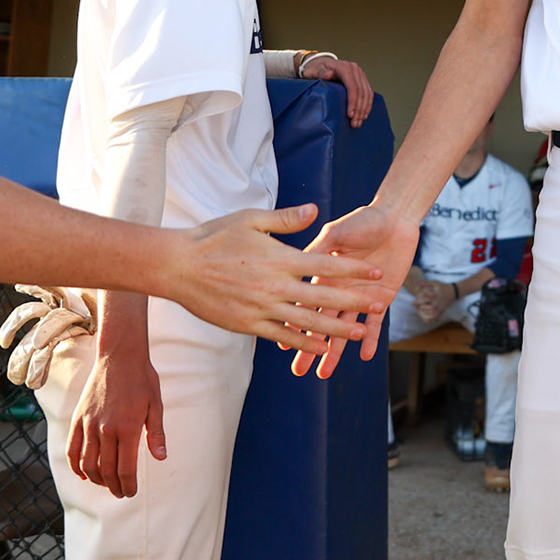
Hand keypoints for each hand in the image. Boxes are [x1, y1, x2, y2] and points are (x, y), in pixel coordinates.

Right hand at [67, 348, 164, 497]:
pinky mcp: (78, 418)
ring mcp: (88, 424)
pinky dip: (76, 466)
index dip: (128, 485)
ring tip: (106, 483)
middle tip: (121, 492)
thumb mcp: (156, 405)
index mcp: (128, 427)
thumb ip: (156, 434)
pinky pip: (71, 449)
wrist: (120, 356)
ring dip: (96, 479)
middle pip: (106, 471)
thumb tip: (160, 458)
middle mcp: (105, 429)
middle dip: (114, 487)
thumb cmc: (142, 380)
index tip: (131, 492)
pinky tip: (84, 473)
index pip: (125, 469)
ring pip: (87, 464)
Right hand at [169, 204, 388, 351]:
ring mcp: (262, 308)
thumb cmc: (214, 237)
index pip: (327, 265)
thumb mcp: (251, 219)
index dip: (354, 270)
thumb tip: (315, 211)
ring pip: (308, 322)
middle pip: (324, 296)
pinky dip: (303, 342)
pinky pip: (282, 336)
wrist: (179, 266)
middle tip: (380, 304)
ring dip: (336, 328)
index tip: (376, 273)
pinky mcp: (248, 324)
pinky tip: (320, 347)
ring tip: (359, 333)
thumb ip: (286, 219)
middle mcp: (276, 286)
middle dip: (355, 301)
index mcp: (281, 259)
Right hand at [291, 202, 419, 378]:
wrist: (394, 216)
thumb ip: (320, 247)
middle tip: (297, 372)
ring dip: (335, 351)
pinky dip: (371, 339)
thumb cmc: (362, 219)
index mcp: (323, 276)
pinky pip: (375, 323)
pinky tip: (365, 355)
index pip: (305, 303)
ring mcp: (359, 296)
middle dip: (309, 347)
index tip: (281, 345)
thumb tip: (299, 266)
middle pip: (320, 323)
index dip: (294, 324)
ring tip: (323, 374)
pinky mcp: (381, 298)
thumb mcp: (336, 232)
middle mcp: (338, 290)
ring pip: (344, 329)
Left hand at [302, 56, 374, 128]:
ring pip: (367, 93)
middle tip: (354, 124)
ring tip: (359, 122)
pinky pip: (368, 93)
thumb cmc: (315, 68)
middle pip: (361, 92)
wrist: (319, 63)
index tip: (350, 115)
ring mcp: (360, 74)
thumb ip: (321, 72)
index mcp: (345, 67)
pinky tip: (364, 114)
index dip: (353, 102)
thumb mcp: (314, 70)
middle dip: (359, 109)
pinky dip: (367, 105)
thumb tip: (329, 75)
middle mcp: (355, 69)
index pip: (353, 87)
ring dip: (364, 109)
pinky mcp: (362, 79)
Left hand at [414, 281, 452, 322]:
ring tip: (420, 314)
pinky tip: (427, 318)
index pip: (426, 299)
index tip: (413, 302)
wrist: (453, 291)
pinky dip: (432, 319)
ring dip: (427, 315)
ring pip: (434, 314)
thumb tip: (418, 284)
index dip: (418, 301)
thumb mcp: (435, 283)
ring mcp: (441, 307)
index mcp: (436, 295)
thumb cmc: (443, 286)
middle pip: (430, 308)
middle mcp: (439, 302)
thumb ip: (426, 283)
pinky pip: (437, 317)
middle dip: (422, 308)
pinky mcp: (443, 310)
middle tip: (416, 308)